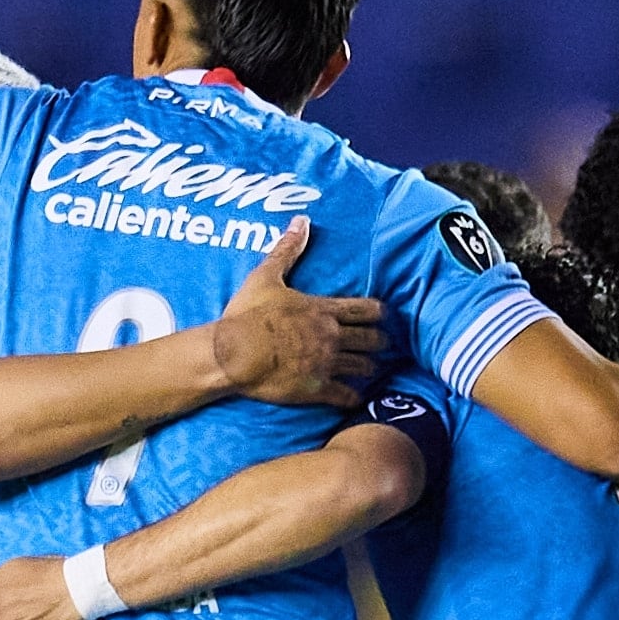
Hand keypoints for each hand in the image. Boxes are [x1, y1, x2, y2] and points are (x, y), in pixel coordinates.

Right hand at [207, 222, 387, 407]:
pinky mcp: (316, 389)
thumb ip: (287, 250)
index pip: (365, 309)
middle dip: (379, 341)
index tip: (384, 316)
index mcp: (323, 310)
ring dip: (369, 368)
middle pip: (370, 339)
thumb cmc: (248, 315)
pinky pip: (345, 396)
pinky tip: (356, 398)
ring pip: (363, 367)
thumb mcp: (266, 277)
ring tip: (372, 369)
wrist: (234, 353)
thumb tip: (301, 221)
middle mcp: (331, 337)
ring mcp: (327, 364)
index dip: (379, 313)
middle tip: (383, 344)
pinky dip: (353, 397)